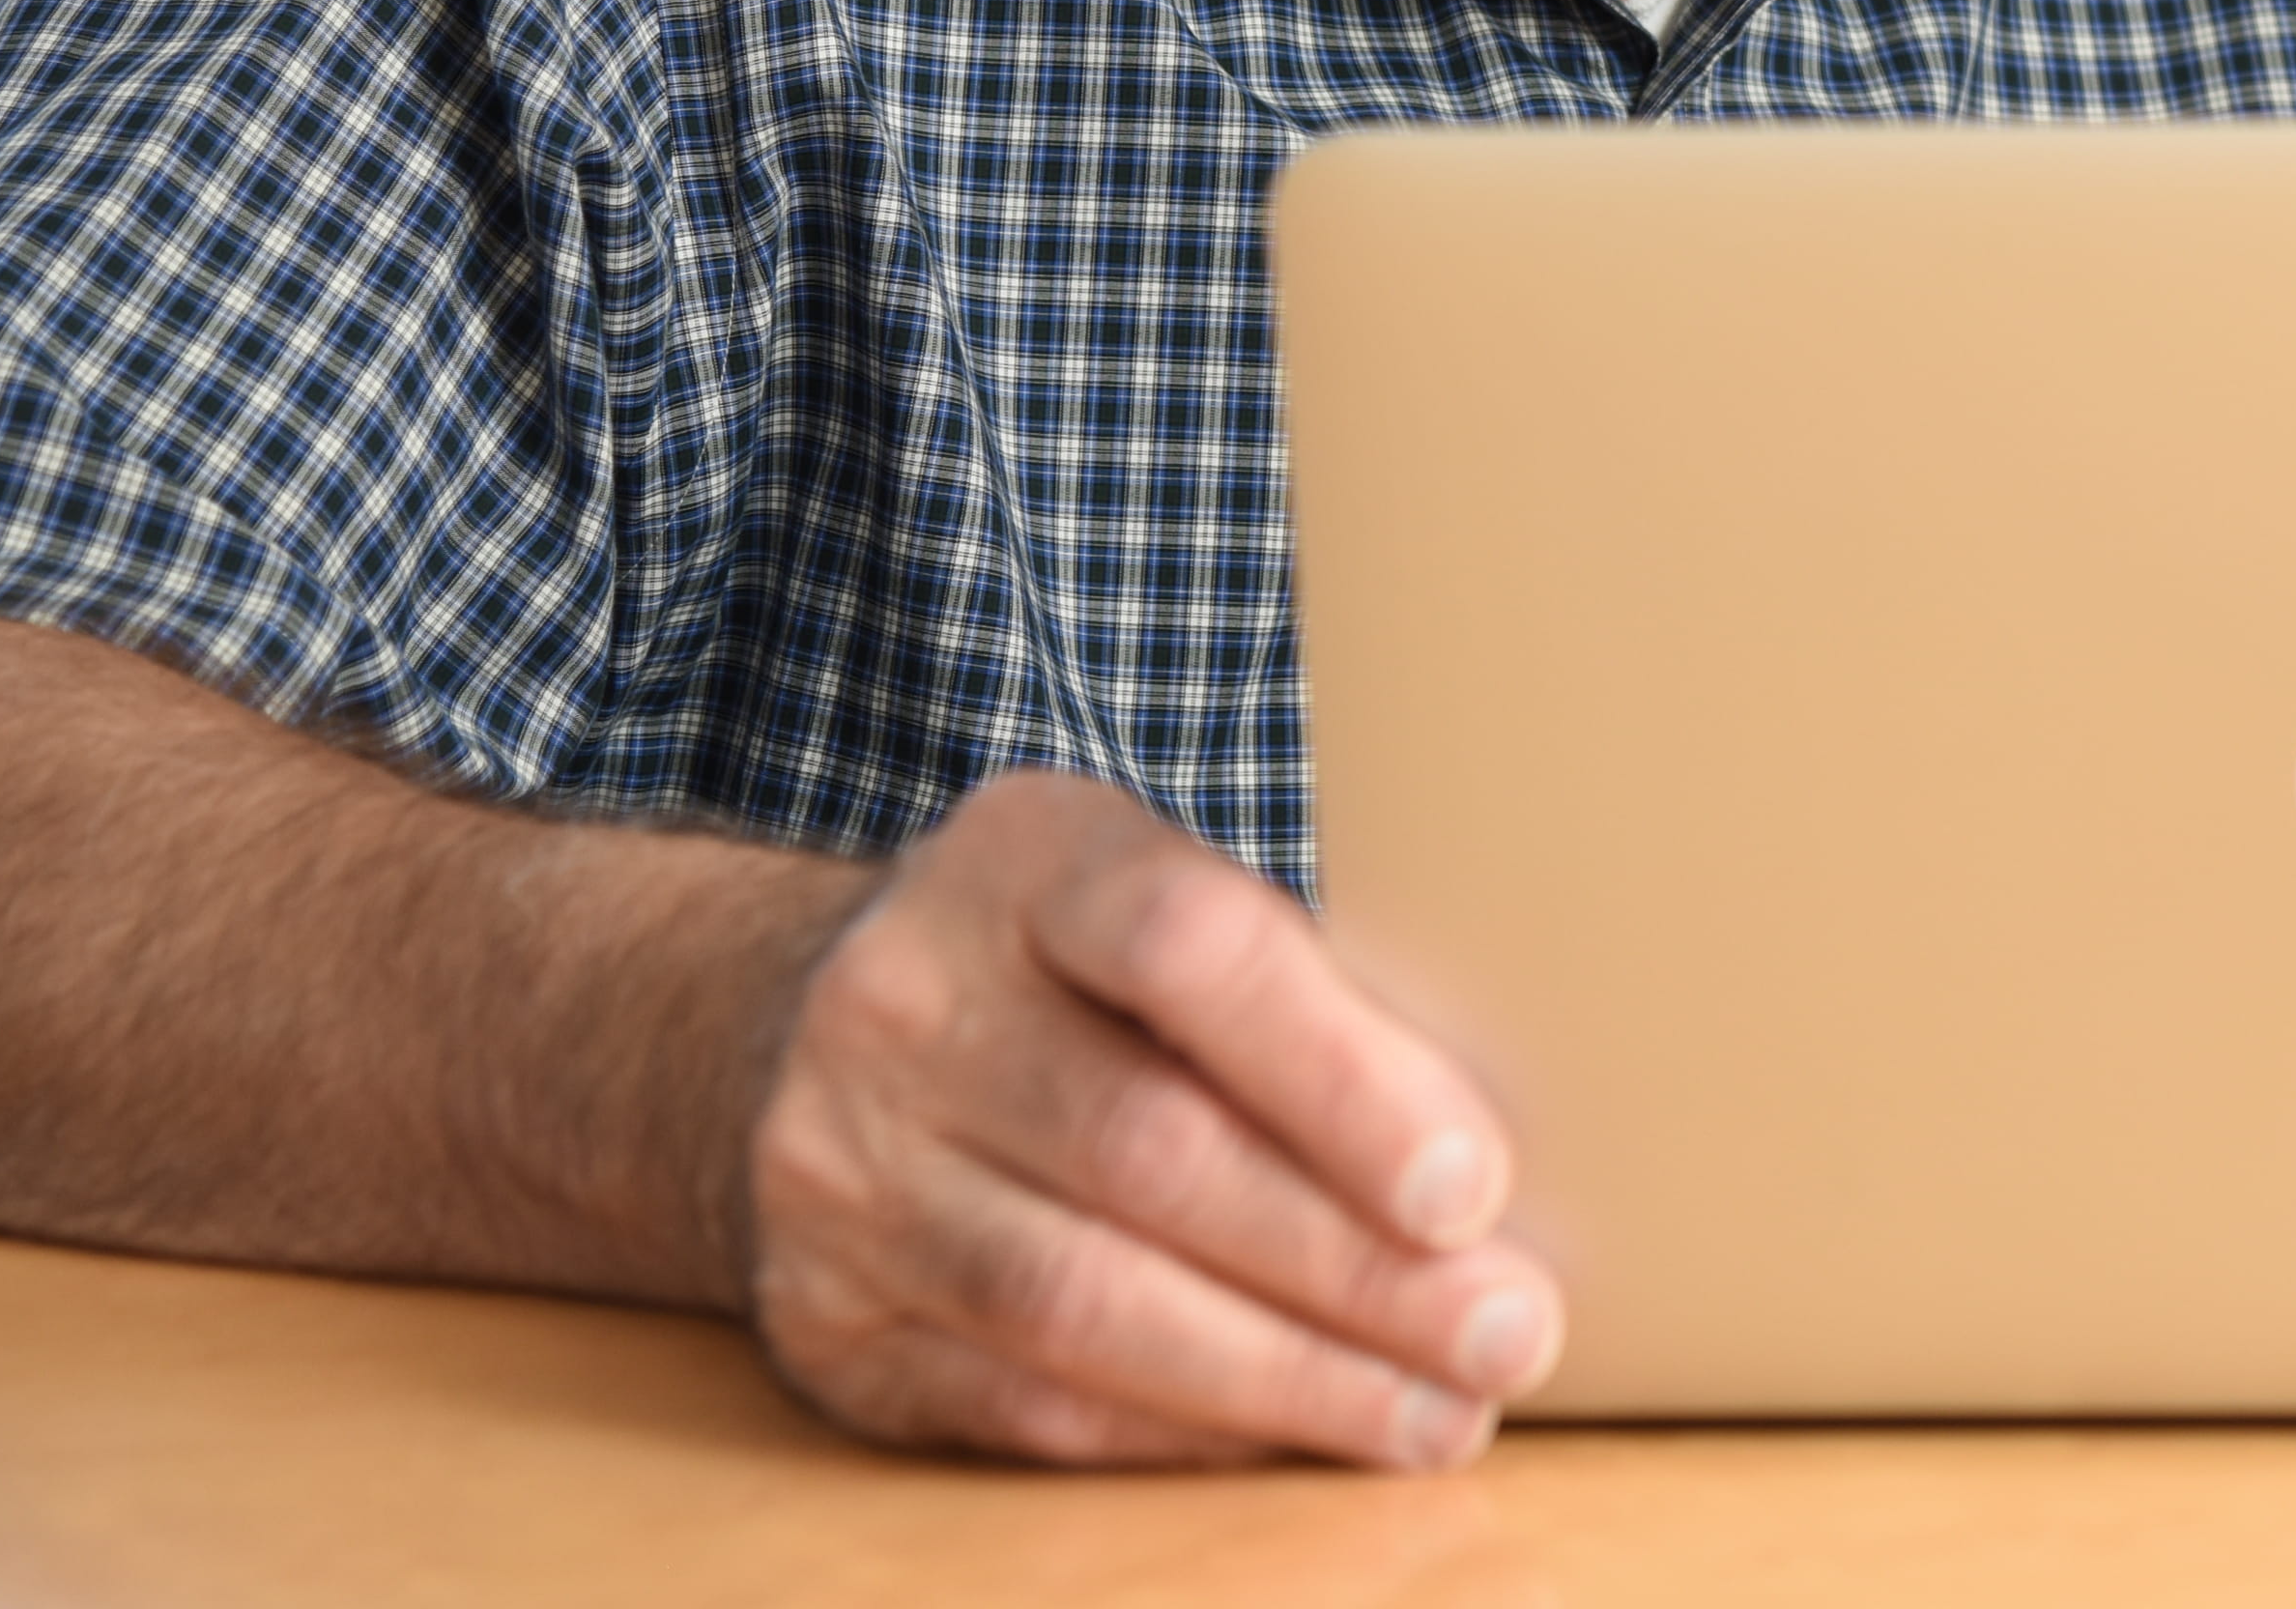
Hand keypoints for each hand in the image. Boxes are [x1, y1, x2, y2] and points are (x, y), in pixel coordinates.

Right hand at [737, 769, 1561, 1464]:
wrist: (787, 1034)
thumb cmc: (1068, 972)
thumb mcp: (1159, 901)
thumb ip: (1298, 994)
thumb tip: (1498, 1169)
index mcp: (1024, 860)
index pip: (1189, 952)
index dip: (1341, 1076)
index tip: (1473, 1187)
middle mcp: (904, 1005)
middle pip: (1149, 1150)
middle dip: (1354, 1265)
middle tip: (1507, 1333)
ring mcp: (840, 1167)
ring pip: (1082, 1299)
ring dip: (1287, 1376)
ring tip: (1438, 1414)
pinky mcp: (824, 1320)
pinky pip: (1024, 1401)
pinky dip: (1184, 1432)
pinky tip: (1304, 1435)